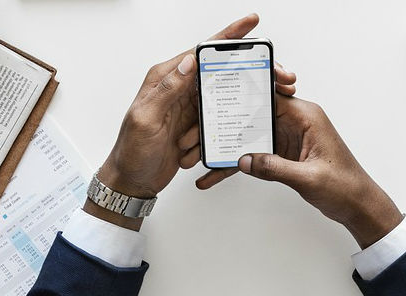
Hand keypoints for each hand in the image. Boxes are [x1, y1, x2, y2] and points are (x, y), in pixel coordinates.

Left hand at [90, 14, 297, 229]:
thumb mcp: (146, 118)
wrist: (132, 181)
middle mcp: (178, 88)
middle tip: (274, 73)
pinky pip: (216, 121)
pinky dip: (219, 131)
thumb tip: (189, 61)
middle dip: (244, 71)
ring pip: (221, 97)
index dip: (227, 36)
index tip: (250, 22)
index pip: (200, 51)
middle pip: (218, 70)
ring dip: (229, 110)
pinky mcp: (194, 125)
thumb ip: (167, 88)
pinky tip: (215, 141)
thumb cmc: (131, 151)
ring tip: (229, 119)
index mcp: (165, 78)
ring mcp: (187, 107)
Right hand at [196, 97, 403, 248]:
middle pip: (252, 114)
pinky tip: (216, 175)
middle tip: (198, 132)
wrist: (358, 205)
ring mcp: (287, 137)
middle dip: (225, 123)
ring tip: (198, 155)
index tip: (218, 97)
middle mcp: (295, 122)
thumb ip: (275, 168)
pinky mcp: (282, 153)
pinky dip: (238, 164)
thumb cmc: (345, 185)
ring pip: (248, 135)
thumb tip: (245, 160)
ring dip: (226, 147)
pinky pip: (254, 154)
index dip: (242, 95)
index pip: (269, 95)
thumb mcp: (308, 178)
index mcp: (306, 116)